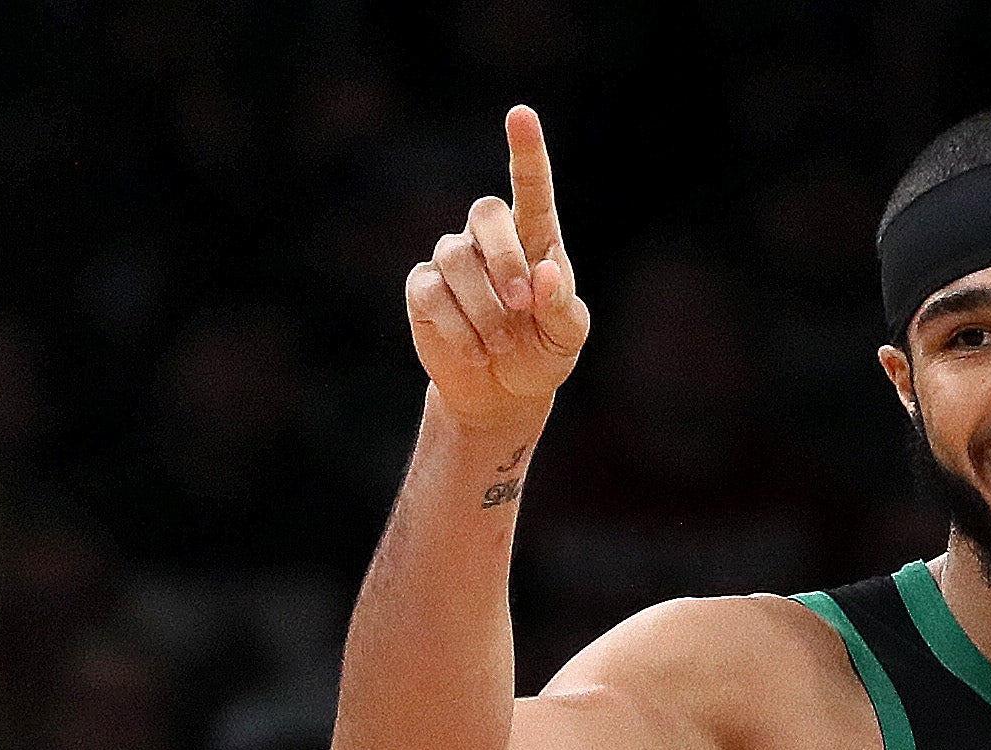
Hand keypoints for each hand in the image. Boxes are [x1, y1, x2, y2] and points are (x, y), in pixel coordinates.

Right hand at [407, 105, 590, 425]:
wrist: (501, 393)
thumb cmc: (541, 353)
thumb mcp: (566, 336)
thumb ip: (562, 304)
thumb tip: (545, 273)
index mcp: (534, 238)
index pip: (530, 186)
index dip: (526, 151)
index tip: (521, 115)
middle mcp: (489, 239)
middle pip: (485, 213)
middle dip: (504, 258)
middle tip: (523, 305)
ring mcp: (452, 260)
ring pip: (456, 258)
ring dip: (486, 307)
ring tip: (502, 344)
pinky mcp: (424, 289)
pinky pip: (434, 294)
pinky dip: (461, 328)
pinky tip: (477, 351)